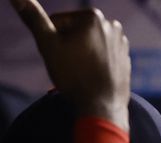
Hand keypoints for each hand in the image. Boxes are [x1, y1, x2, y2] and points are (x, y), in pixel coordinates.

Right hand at [10, 0, 130, 129]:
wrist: (101, 107)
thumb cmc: (74, 75)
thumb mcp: (48, 44)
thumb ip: (34, 18)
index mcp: (93, 16)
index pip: (58, 22)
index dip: (53, 40)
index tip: (62, 56)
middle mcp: (111, 25)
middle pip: (74, 32)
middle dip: (68, 46)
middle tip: (71, 66)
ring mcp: (121, 42)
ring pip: (87, 44)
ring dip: (80, 54)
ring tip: (83, 71)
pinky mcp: (125, 57)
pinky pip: (100, 56)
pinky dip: (94, 63)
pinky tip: (94, 75)